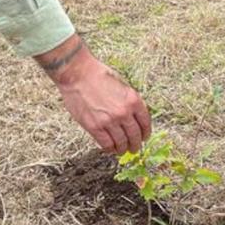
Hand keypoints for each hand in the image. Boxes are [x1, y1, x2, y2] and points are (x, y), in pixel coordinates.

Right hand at [41, 37, 151, 153]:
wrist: (78, 74)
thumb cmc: (98, 75)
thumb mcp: (122, 85)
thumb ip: (130, 101)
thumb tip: (135, 117)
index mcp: (133, 100)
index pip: (145, 123)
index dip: (146, 133)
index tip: (144, 137)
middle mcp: (124, 112)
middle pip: (135, 136)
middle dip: (136, 144)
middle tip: (135, 148)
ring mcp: (109, 121)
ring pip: (121, 143)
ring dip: (123, 149)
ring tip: (122, 150)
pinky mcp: (95, 127)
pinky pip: (106, 144)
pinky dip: (110, 149)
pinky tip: (111, 149)